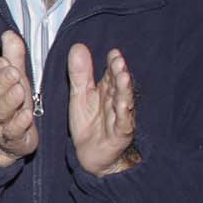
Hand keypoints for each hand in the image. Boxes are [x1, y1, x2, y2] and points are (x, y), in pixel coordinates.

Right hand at [0, 29, 38, 166]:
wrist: (6, 142)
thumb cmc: (12, 104)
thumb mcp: (15, 79)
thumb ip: (13, 57)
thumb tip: (9, 33)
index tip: (6, 62)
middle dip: (2, 82)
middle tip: (14, 73)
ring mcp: (0, 124)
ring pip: (0, 112)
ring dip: (10, 101)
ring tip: (20, 91)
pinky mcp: (12, 140)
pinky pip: (13, 133)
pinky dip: (19, 124)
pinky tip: (27, 116)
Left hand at [67, 42, 138, 176]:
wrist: (90, 155)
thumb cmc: (89, 125)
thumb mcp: (80, 96)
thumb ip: (80, 73)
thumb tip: (78, 46)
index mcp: (107, 91)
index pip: (111, 74)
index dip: (113, 64)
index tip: (113, 53)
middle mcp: (116, 102)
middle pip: (118, 85)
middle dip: (119, 73)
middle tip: (118, 60)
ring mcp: (120, 117)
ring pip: (123, 101)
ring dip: (124, 89)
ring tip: (123, 77)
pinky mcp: (120, 134)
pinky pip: (123, 123)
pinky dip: (124, 114)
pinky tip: (123, 104)